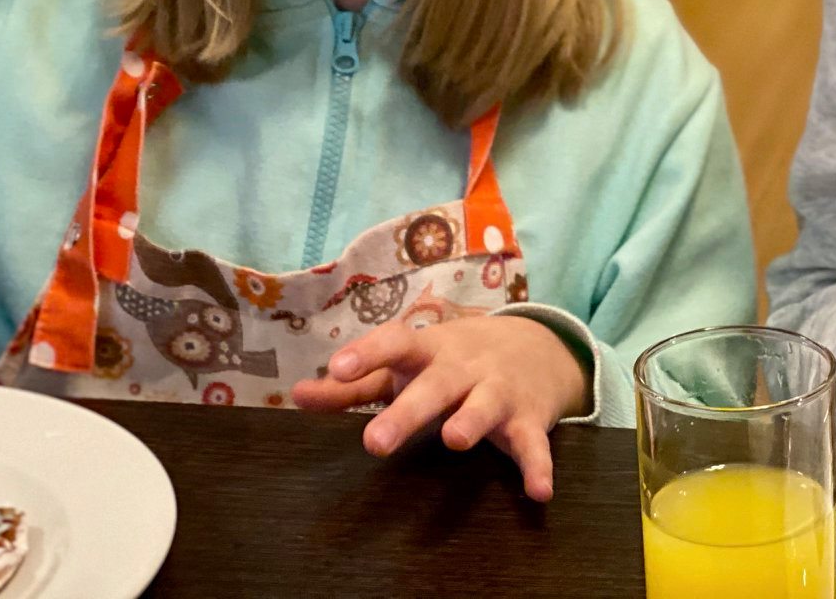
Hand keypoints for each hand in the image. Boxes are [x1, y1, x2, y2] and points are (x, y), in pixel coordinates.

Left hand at [292, 316, 588, 501]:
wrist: (539, 347)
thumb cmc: (453, 361)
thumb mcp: (407, 365)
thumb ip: (355, 385)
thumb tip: (296, 395)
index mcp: (428, 351)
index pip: (396, 344)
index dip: (368, 355)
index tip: (338, 368)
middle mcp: (463, 368)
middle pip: (435, 385)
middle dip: (408, 412)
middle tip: (375, 443)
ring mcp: (498, 392)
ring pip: (485, 405)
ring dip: (472, 421)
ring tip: (455, 440)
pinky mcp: (528, 420)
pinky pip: (533, 444)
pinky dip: (538, 466)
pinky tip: (538, 491)